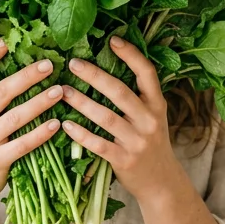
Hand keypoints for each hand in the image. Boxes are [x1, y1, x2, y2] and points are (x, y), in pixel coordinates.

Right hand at [0, 40, 63, 207]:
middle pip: (2, 91)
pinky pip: (22, 144)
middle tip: (49, 65)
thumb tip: (22, 73)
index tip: (6, 40)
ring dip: (39, 102)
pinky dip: (40, 134)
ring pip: (15, 117)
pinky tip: (57, 124)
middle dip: (27, 76)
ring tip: (60, 91)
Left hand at [60, 36, 184, 203]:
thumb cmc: (151, 143)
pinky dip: (81, 134)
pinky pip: (99, 145)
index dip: (131, 55)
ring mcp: (137, 141)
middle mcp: (149, 120)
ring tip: (62, 91)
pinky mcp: (125, 161)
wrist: (162, 183)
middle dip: (95, 76)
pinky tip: (64, 125)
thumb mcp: (153, 117)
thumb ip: (137, 97)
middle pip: (120, 92)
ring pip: (106, 118)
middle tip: (73, 63)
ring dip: (82, 103)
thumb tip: (108, 66)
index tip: (111, 40)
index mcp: (157, 105)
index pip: (147, 73)